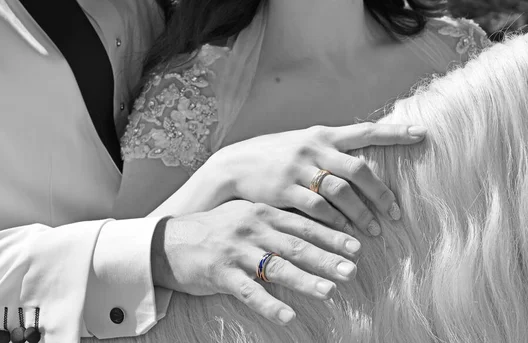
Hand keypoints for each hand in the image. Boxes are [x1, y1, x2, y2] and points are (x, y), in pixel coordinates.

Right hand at [151, 201, 360, 325]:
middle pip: (295, 246)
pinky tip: (288, 316)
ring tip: (330, 291)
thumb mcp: (245, 215)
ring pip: (276, 268)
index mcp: (262, 213)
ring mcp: (236, 252)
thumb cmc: (215, 228)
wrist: (170, 241)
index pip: (303, 224)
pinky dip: (268, 304)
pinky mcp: (220, 274)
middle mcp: (252, 229)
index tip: (357, 246)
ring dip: (305, 280)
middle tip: (353, 269)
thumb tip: (311, 227)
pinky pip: (248, 292)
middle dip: (327, 258)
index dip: (331, 235)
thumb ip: (275, 219)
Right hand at [203, 122, 426, 234]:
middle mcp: (313, 148)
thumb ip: (329, 150)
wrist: (234, 164)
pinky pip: (316, 208)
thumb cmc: (275, 155)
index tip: (422, 133)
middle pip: (357, 169)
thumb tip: (361, 161)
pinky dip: (334, 221)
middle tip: (396, 213)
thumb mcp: (302, 143)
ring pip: (339, 192)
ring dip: (360, 213)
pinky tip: (344, 232)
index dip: (394, 132)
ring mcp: (297, 169)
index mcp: (322, 135)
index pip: (364, 131)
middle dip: (380, 192)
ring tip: (374, 231)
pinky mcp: (283, 190)